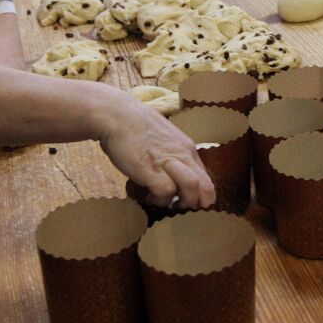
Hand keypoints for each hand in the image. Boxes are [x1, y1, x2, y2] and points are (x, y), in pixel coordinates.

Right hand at [100, 103, 216, 207]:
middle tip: (181, 207)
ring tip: (167, 203)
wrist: (116, 114)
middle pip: (205, 186)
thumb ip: (172, 154)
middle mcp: (182, 154)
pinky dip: (159, 200)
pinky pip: (165, 191)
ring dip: (182, 202)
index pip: (206, 178)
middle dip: (197, 204)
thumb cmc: (135, 126)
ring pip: (192, 187)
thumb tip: (174, 173)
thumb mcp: (163, 138)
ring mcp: (167, 161)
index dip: (202, 196)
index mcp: (186, 148)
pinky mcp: (150, 169)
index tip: (190, 202)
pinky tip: (148, 196)